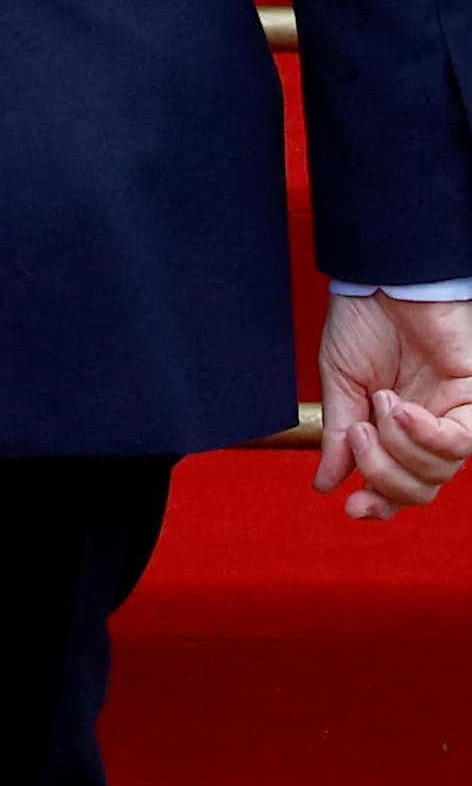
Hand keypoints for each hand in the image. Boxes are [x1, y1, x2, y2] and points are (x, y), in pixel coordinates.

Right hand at [316, 295, 471, 521]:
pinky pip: (459, 442)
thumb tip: (326, 482)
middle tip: (357, 434)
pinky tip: (398, 408)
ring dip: (398, 447)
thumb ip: (339, 435)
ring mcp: (454, 417)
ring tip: (378, 404)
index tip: (350, 507)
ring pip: (439, 472)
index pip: (399, 486)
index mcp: (396, 430)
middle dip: (382, 475)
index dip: (379, 505)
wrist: (379, 279)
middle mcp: (430, 431)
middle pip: (421, 490)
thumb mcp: (339, 384)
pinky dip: (424, 434)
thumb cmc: (361, 321)